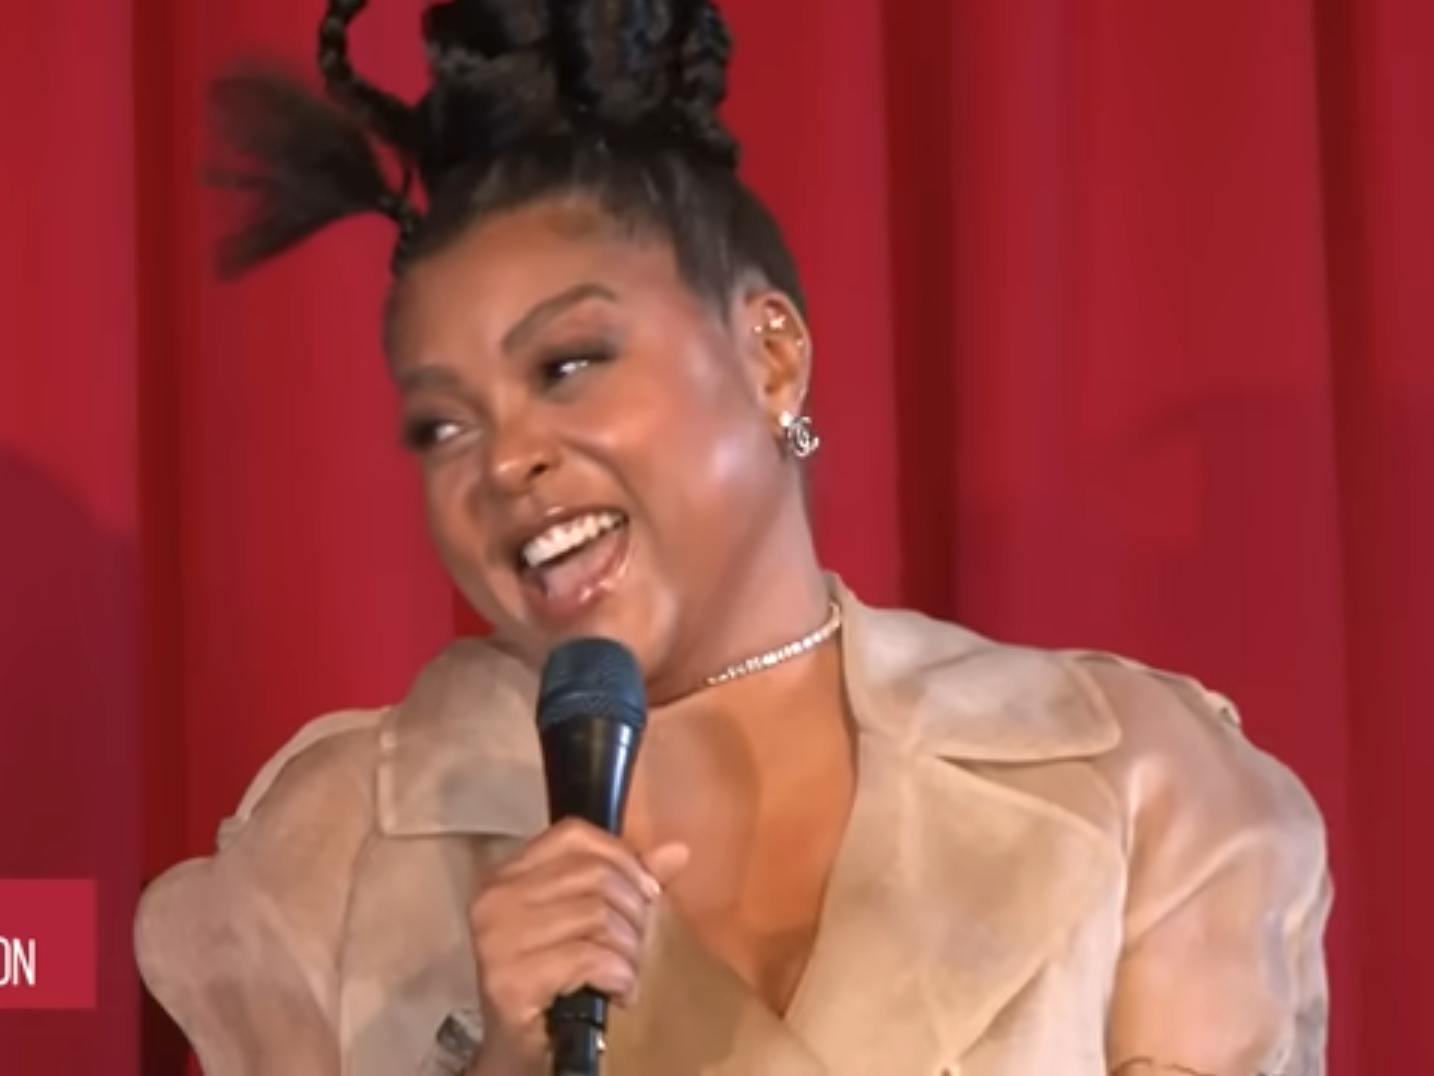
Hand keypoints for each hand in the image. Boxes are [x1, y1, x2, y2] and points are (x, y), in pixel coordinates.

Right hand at [468, 818, 689, 1071]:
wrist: (518, 1056)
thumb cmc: (555, 984)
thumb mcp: (590, 924)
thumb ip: (630, 883)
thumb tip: (678, 851)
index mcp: (508, 875)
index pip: (574, 835)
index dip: (623, 859)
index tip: (645, 894)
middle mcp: (496, 899)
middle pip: (595, 876)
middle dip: (633, 914)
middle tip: (633, 949)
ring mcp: (498, 940)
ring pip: (598, 916)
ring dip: (628, 952)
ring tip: (623, 974)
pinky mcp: (511, 980)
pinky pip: (591, 957)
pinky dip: (619, 976)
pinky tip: (617, 992)